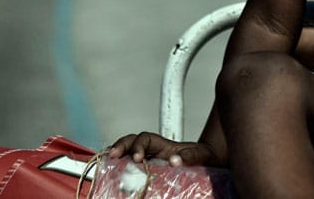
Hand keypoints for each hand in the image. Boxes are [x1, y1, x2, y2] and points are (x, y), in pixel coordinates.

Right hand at [106, 132, 222, 167]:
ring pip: (127, 152)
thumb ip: (190, 156)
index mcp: (164, 144)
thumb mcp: (201, 155)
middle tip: (113, 156)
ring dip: (116, 155)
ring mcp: (148, 159)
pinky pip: (128, 167)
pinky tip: (110, 175)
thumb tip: (174, 161)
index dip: (139, 145)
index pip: (146, 138)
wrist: (207, 163)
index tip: (137, 158)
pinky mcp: (146, 171)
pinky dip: (118, 168)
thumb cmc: (204, 157)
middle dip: (120, 146)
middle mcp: (153, 150)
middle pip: (131, 140)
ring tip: (106, 165)